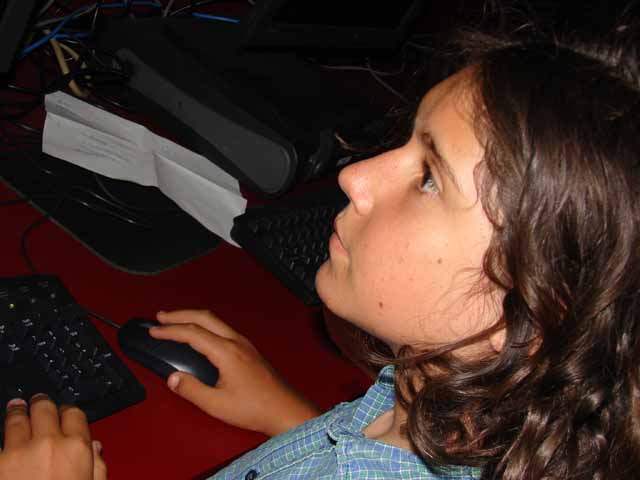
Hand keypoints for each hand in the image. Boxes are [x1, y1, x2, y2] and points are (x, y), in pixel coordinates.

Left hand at [0, 395, 106, 479]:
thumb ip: (97, 465)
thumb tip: (95, 450)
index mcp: (76, 448)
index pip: (74, 414)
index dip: (68, 411)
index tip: (64, 413)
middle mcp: (48, 444)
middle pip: (44, 408)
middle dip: (41, 403)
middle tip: (38, 401)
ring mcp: (18, 452)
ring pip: (16, 420)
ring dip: (17, 412)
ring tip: (16, 407)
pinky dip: (3, 440)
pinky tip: (4, 436)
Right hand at [150, 310, 320, 436]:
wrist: (285, 409)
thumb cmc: (255, 408)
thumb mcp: (217, 404)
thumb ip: (191, 390)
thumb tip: (172, 378)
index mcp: (227, 352)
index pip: (192, 333)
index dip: (169, 331)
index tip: (153, 331)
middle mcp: (236, 342)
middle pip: (204, 317)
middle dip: (180, 315)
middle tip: (160, 317)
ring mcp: (244, 343)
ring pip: (215, 321)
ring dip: (193, 318)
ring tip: (176, 322)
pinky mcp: (249, 349)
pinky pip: (222, 328)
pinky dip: (205, 325)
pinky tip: (200, 335)